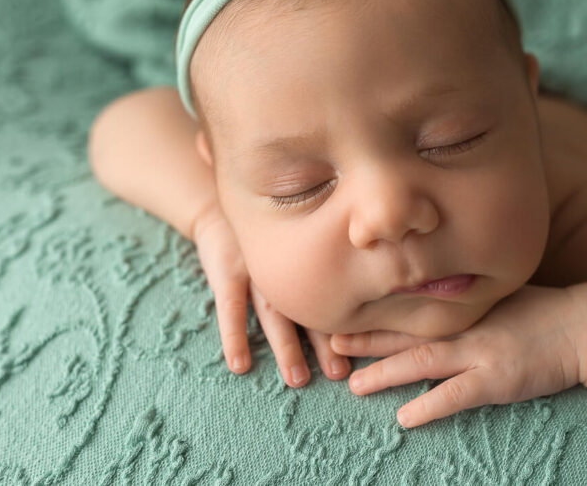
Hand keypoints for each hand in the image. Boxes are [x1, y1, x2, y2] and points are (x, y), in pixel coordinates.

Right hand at [191, 201, 350, 384]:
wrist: (221, 206)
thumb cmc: (269, 231)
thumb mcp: (299, 237)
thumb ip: (323, 262)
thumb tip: (362, 290)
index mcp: (308, 261)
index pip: (333, 295)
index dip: (349, 322)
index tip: (365, 349)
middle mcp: (287, 267)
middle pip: (308, 310)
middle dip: (324, 343)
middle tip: (339, 373)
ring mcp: (256, 269)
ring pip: (274, 314)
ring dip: (286, 347)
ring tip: (298, 379)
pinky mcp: (227, 271)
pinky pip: (231, 308)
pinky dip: (234, 336)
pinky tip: (239, 364)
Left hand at [329, 284, 580, 427]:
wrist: (581, 326)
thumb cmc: (547, 310)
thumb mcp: (504, 295)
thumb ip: (474, 301)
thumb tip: (447, 297)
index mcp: (465, 306)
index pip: (413, 310)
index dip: (380, 314)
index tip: (350, 314)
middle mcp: (465, 327)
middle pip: (408, 333)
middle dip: (369, 339)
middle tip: (335, 343)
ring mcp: (479, 352)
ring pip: (421, 362)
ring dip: (385, 373)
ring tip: (354, 383)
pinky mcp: (495, 380)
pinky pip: (455, 395)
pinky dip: (429, 406)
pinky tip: (405, 418)